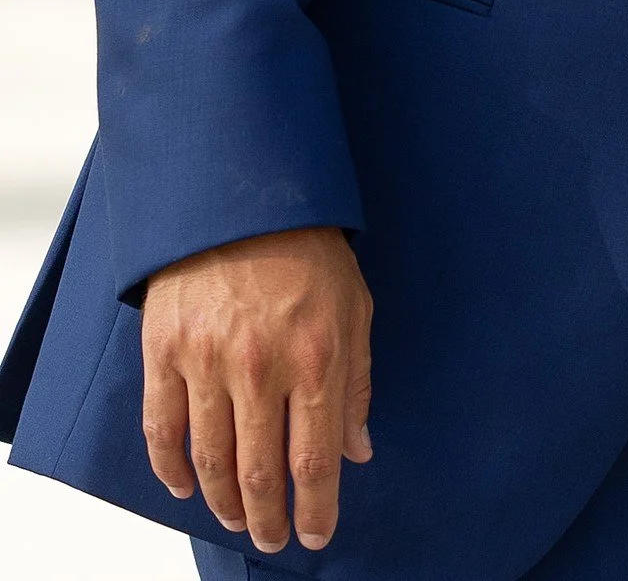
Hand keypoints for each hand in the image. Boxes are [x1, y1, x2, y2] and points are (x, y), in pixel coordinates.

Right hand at [142, 225, 372, 553]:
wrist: (244, 194)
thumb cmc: (309, 247)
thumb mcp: (355, 306)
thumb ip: (358, 382)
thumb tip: (358, 449)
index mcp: (317, 356)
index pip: (316, 460)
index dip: (315, 509)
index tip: (315, 536)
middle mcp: (262, 367)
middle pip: (260, 474)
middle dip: (269, 519)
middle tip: (273, 539)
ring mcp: (208, 361)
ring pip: (211, 463)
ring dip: (223, 504)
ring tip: (237, 520)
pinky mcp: (165, 352)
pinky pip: (163, 431)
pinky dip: (171, 470)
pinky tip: (184, 488)